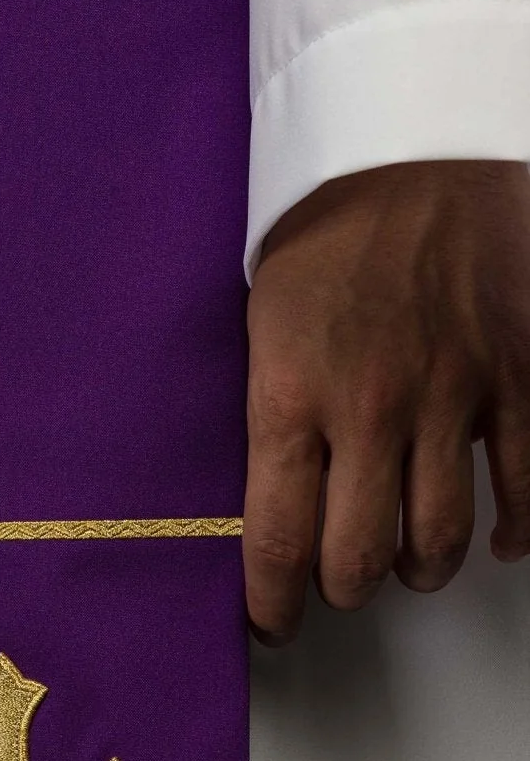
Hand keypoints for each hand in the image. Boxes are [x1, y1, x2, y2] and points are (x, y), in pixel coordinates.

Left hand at [244, 160, 529, 643]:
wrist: (415, 136)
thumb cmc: (323, 223)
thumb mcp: (259, 322)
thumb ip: (270, 411)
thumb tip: (266, 496)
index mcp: (291, 396)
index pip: (277, 541)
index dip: (272, 603)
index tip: (269, 623)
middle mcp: (372, 409)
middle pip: (360, 558)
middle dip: (346, 588)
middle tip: (340, 583)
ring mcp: (453, 395)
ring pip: (440, 538)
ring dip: (421, 569)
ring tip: (408, 566)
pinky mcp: (517, 373)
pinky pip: (528, 483)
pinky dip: (517, 528)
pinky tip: (500, 541)